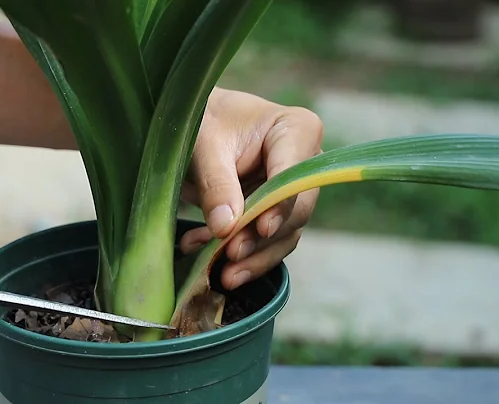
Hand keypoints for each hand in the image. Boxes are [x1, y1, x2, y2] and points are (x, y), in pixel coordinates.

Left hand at [180, 87, 322, 290]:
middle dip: (261, 239)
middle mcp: (305, 162)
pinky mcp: (275, 212)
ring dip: (253, 258)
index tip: (260, 229)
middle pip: (294, 211)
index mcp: (297, 130)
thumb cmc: (202, 120)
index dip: (278, 206)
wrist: (193, 123)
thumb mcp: (203, 146)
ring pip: (284, 235)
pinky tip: (211, 262)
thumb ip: (216, 183)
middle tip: (230, 257)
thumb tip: (225, 227)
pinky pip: (266, 243)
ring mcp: (292, 191)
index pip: (293, 176)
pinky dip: (240, 257)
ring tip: (222, 274)